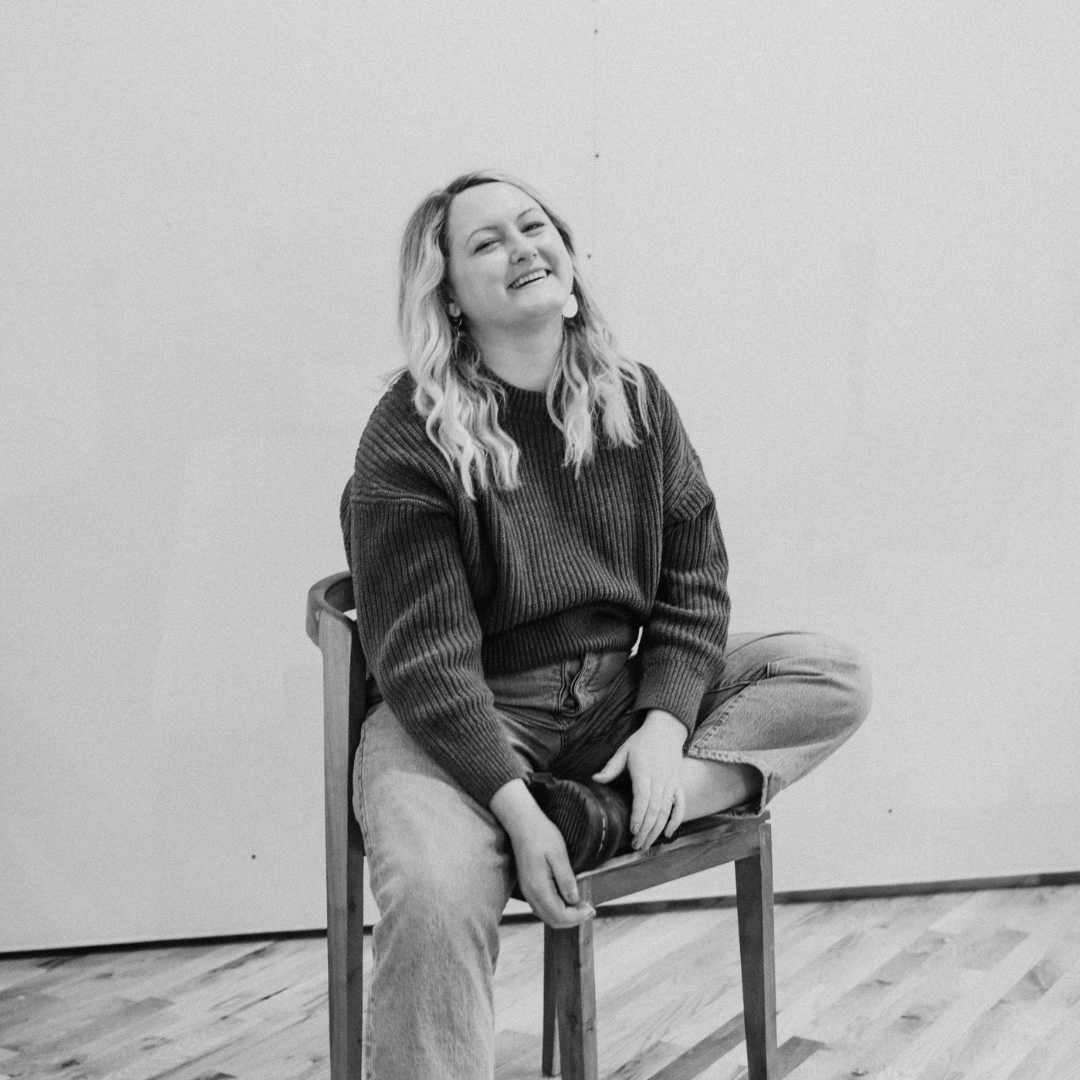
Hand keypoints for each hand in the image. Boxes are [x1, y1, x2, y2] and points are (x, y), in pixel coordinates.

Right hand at [490, 779, 594, 927]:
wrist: (522, 823)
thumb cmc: (542, 835)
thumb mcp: (559, 854)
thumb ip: (566, 879)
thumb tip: (575, 900)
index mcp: (539, 887)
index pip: (559, 915)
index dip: (577, 917)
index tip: (591, 908)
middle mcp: (530, 893)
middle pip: (552, 920)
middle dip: (573, 920)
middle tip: (588, 909)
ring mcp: (527, 890)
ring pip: (546, 915)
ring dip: (564, 916)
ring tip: (580, 906)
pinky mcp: (527, 886)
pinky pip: (541, 907)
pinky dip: (555, 910)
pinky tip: (566, 900)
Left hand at [593, 709, 687, 851]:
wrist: (667, 730)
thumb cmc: (642, 742)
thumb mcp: (624, 750)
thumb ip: (611, 767)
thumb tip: (595, 779)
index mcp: (644, 771)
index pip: (642, 797)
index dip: (638, 815)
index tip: (632, 830)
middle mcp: (660, 779)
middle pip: (654, 809)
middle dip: (645, 830)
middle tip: (636, 845)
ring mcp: (671, 783)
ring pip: (666, 811)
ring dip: (657, 830)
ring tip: (646, 844)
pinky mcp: (678, 785)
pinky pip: (680, 806)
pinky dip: (676, 821)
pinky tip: (667, 834)